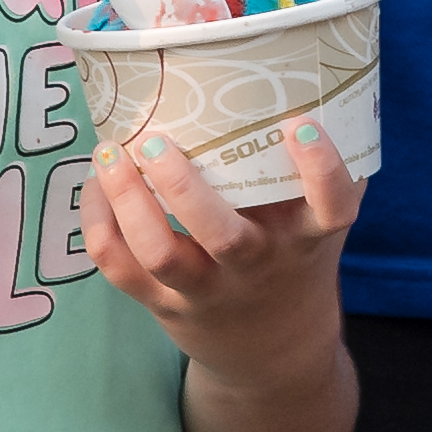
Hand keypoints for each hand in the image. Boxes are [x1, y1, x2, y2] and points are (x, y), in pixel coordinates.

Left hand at [85, 116, 354, 350]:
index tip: (300, 126)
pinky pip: (120, 267)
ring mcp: (208, 288)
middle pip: (225, 236)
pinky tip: (98, 184)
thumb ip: (311, 170)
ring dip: (129, 201)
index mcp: (306, 239)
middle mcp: (258, 265)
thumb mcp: (314, 224)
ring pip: (161, 254)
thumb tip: (306, 76)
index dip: (321, 171)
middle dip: (184, 187)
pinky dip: (99, 222)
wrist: (273, 354)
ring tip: (110, 153)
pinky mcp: (163, 303)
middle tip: (156, 141)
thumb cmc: (293, 261)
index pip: (332, 209)